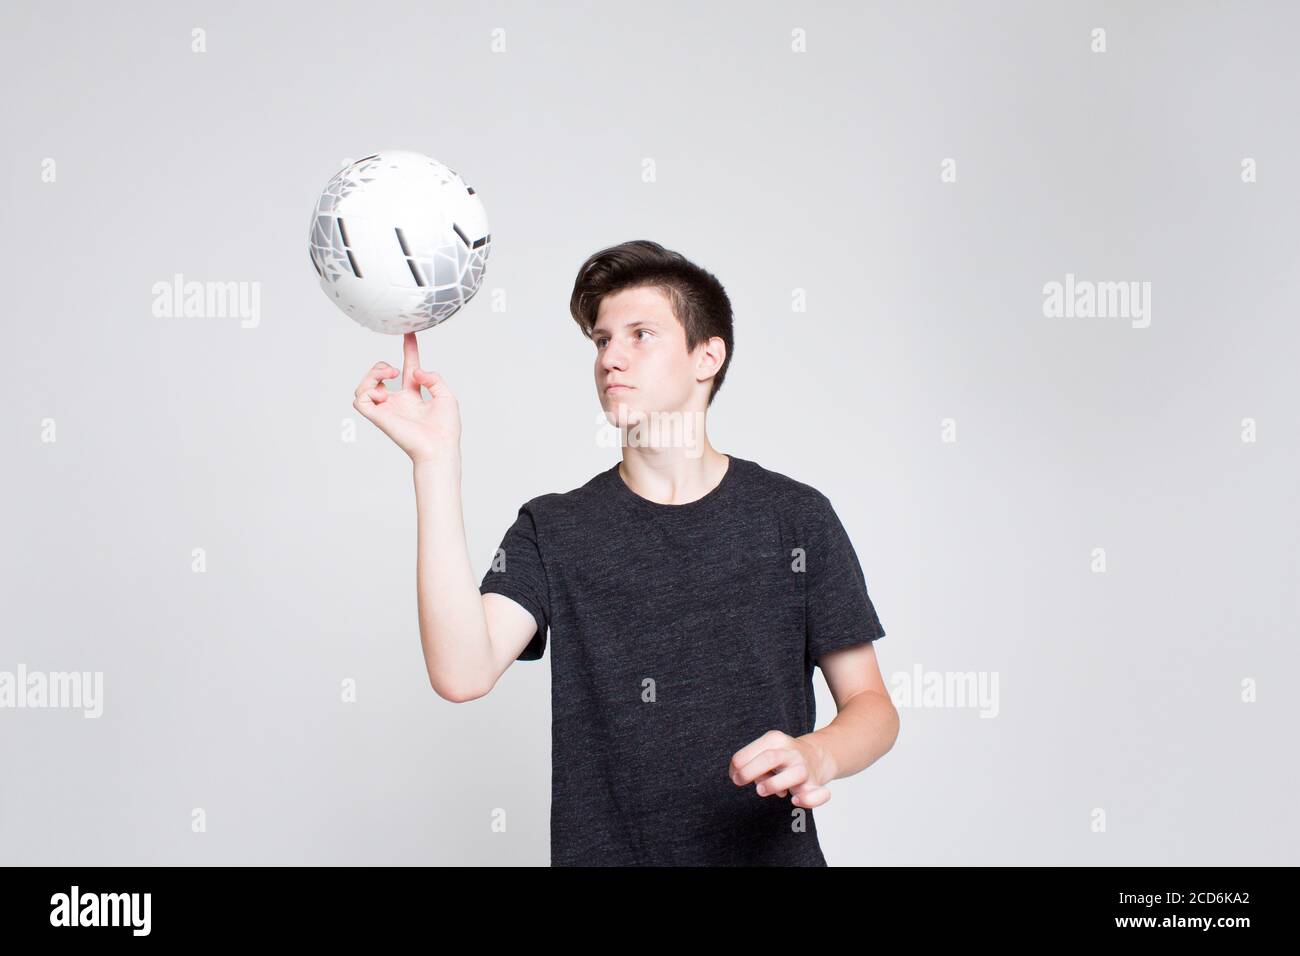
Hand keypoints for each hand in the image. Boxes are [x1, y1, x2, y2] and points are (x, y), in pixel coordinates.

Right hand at [352, 332, 460, 465]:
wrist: (440, 447)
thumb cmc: (445, 428)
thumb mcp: (445, 395)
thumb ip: (432, 378)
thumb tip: (414, 371)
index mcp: (414, 396)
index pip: (409, 367)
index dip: (409, 349)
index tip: (410, 332)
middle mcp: (398, 401)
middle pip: (379, 376)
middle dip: (381, 366)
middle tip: (396, 370)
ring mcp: (387, 408)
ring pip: (364, 386)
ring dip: (373, 374)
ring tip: (391, 374)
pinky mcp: (378, 416)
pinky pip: (359, 399)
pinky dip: (367, 388)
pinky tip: (385, 392)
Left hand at [729, 730, 833, 808]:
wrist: (816, 755)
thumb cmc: (782, 757)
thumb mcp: (765, 750)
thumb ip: (750, 762)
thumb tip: (738, 777)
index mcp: (775, 740)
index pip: (751, 752)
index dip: (736, 767)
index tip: (734, 776)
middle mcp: (792, 753)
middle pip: (770, 758)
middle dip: (749, 772)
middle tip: (739, 781)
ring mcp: (805, 769)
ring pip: (795, 774)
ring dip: (774, 784)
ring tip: (761, 790)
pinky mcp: (815, 786)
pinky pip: (819, 794)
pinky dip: (807, 800)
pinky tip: (795, 800)